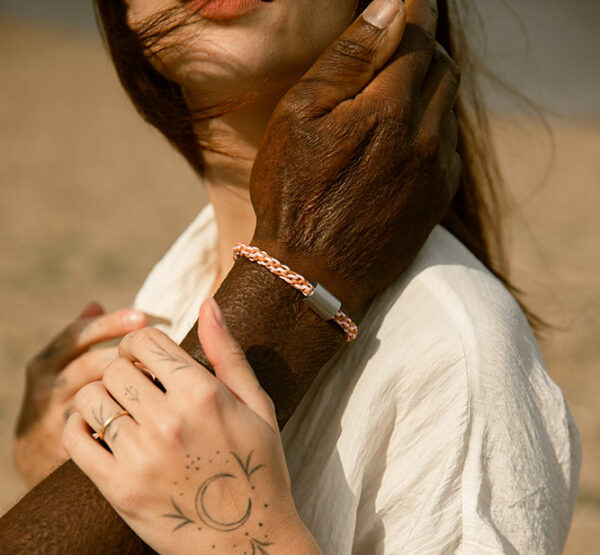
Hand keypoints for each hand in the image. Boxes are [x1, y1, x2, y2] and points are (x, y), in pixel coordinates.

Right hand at [14, 303, 146, 486]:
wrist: (36, 463)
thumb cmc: (59, 406)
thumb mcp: (59, 373)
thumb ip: (79, 343)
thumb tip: (95, 304)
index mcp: (45, 365)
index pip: (76, 335)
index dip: (109, 324)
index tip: (141, 318)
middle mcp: (45, 390)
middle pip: (91, 364)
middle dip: (129, 359)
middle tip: (162, 357)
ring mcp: (55, 420)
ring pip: (98, 397)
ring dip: (133, 390)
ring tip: (162, 386)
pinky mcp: (68, 450)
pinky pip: (101, 431)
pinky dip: (128, 421)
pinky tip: (151, 417)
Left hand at [63, 300, 331, 554]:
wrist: (253, 545)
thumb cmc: (262, 473)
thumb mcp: (260, 408)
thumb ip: (229, 354)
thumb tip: (208, 303)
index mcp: (202, 395)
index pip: (144, 342)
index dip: (143, 349)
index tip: (151, 367)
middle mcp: (168, 421)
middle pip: (114, 369)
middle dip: (123, 375)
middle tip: (139, 397)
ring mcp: (140, 457)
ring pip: (90, 399)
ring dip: (100, 401)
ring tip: (120, 417)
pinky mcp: (119, 490)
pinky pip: (75, 439)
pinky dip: (78, 429)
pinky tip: (99, 436)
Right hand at [251, 0, 459, 315]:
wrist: (311, 276)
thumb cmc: (293, 195)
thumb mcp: (301, 116)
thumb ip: (349, 58)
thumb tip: (389, 7)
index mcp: (390, 109)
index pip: (416, 36)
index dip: (412, 11)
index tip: (407, 0)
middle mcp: (425, 137)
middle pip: (442, 67)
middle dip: (423, 46)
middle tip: (400, 39)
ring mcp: (436, 172)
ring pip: (448, 106)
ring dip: (430, 86)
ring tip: (398, 86)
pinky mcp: (437, 200)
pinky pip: (449, 146)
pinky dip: (434, 127)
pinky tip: (406, 133)